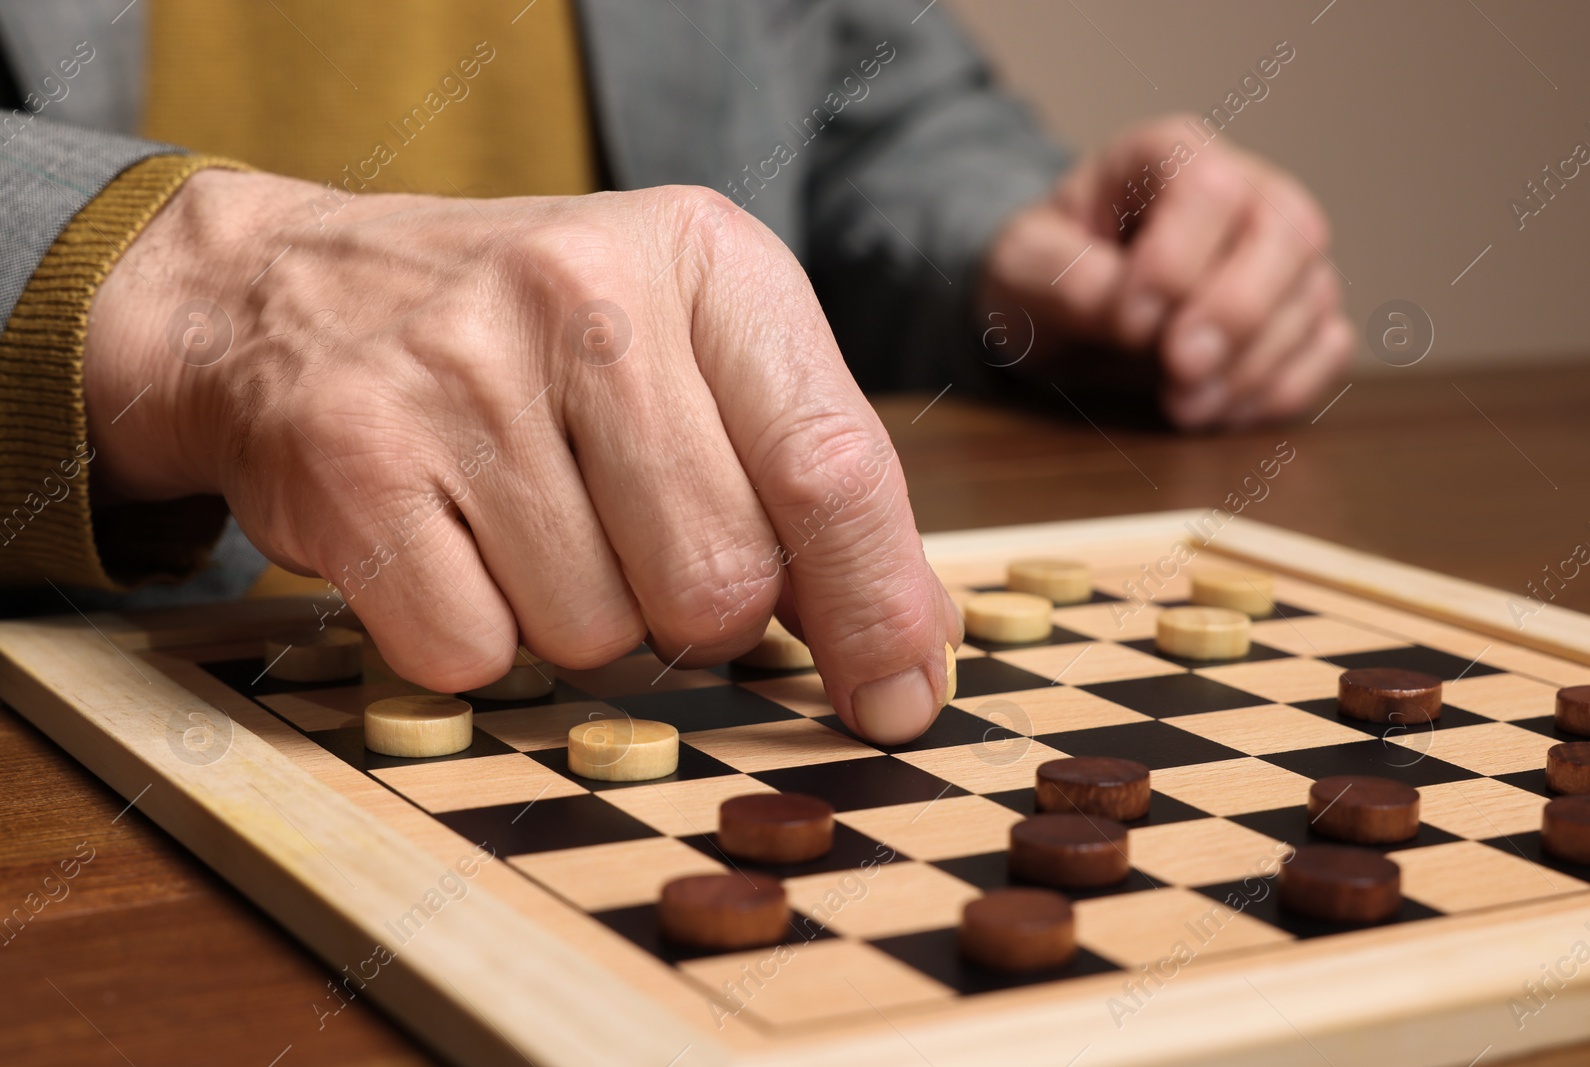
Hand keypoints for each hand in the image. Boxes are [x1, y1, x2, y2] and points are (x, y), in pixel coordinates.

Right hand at [84, 170, 958, 743]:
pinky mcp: (355, 462)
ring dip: (578, 627)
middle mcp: (583, 293)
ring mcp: (459, 374)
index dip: (877, 607)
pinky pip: (475, 654)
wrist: (283, 294)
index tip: (900, 696)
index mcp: (701, 257)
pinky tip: (447, 549)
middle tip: (637, 557)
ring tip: (525, 528)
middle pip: (720, 579)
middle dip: (697, 620)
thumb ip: (803, 475)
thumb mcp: (683, 348)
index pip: (833, 465)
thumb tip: (916, 642)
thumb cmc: (523, 342)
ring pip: (597, 635)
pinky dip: (475, 639)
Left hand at [979, 114, 1352, 427]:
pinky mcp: (1300, 314)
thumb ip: (1067, 280)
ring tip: (1182, 405)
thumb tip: (1137, 316)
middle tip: (1180, 372)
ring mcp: (1281, 253)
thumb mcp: (1022, 267)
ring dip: (1252, 366)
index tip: (1128, 320)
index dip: (1176, 262)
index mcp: (1169, 155)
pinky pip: (1329, 347)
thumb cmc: (1043, 273)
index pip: (1209, 189)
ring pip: (1313, 295)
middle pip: (1288, 232)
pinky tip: (1223, 410)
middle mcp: (1245, 190)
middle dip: (1236, 314)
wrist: (1055, 313)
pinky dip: (1284, 389)